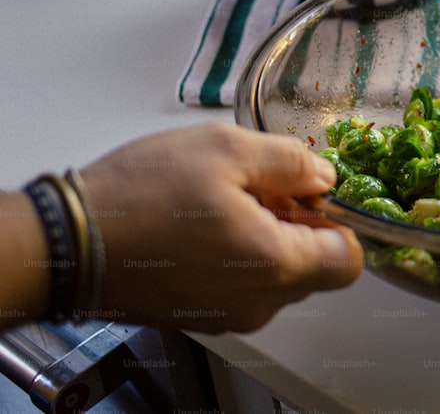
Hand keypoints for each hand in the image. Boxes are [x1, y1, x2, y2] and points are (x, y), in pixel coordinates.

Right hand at [80, 122, 362, 332]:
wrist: (64, 245)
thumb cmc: (142, 195)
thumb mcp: (226, 150)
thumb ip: (290, 162)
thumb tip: (324, 177)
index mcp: (276, 265)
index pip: (349, 259)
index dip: (339, 219)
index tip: (312, 192)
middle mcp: (259, 303)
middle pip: (315, 267)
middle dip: (300, 224)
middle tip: (261, 185)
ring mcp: (228, 314)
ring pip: (277, 275)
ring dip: (267, 236)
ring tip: (223, 199)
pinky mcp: (200, 315)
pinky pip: (242, 284)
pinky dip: (238, 254)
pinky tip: (202, 222)